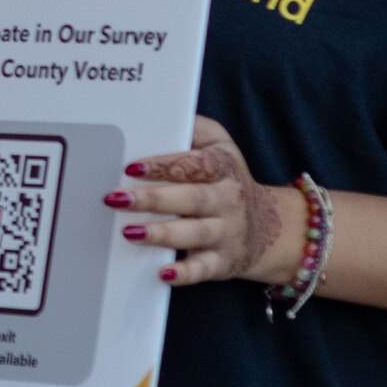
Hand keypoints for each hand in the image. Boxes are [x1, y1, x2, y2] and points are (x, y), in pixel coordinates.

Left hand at [109, 115, 298, 288]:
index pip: (196, 165)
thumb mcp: (220, 145)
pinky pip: (204, 268)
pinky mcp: (222, 261)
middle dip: (154, 199)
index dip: (165, 165)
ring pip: (195, 233)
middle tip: (116, 198)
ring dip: (162, 233)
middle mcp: (227, 199)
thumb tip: (165, 112)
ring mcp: (226, 232)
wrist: (270, 227)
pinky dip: (185, 273)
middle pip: (191, 198)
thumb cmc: (226, 178)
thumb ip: (194, 128)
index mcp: (224, 168)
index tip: (132, 167)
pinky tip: (163, 274)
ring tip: (130, 232)